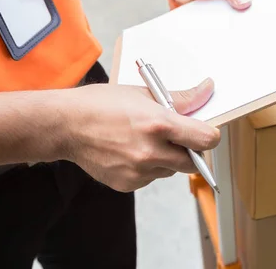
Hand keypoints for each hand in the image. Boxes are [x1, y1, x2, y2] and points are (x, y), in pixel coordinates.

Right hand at [61, 79, 219, 191]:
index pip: (206, 140)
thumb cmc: (101, 104)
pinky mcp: (128, 184)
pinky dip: (149, 167)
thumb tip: (206, 91)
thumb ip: (180, 98)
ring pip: (171, 170)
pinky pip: (151, 178)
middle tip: (176, 136)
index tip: (205, 131)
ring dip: (168, 158)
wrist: (66, 125)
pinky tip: (130, 150)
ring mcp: (139, 172)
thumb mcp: (144, 93)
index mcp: (159, 125)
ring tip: (144, 140)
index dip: (209, 135)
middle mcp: (151, 152)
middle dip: (190, 150)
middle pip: (194, 162)